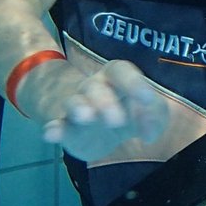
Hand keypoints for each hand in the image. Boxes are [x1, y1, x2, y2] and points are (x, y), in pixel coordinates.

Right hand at [32, 58, 168, 161]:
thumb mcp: (151, 114)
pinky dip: (53, 129)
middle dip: (105, 101)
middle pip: (95, 87)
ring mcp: (77, 107)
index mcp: (116, 77)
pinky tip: (50, 134)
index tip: (148, 99)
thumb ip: (155, 119)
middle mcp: (94, 87)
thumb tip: (148, 134)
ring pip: (74, 102)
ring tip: (85, 116)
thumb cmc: (132, 111)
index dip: (134, 83)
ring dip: (79, 108)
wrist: (102, 129)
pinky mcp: (66, 129)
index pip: (121, 71)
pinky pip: (57, 125)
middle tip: (117, 120)